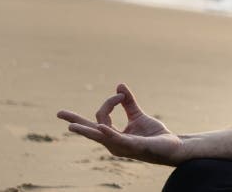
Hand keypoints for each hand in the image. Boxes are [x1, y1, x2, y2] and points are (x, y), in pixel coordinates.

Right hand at [57, 83, 185, 165]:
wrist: (172, 146)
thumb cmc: (153, 135)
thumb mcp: (139, 116)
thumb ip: (129, 103)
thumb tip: (119, 86)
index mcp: (113, 135)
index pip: (98, 119)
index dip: (109, 102)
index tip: (121, 94)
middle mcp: (113, 142)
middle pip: (91, 130)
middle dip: (76, 122)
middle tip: (59, 113)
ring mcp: (121, 146)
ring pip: (100, 136)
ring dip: (86, 130)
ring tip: (71, 127)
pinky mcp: (133, 146)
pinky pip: (118, 139)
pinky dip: (109, 133)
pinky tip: (101, 128)